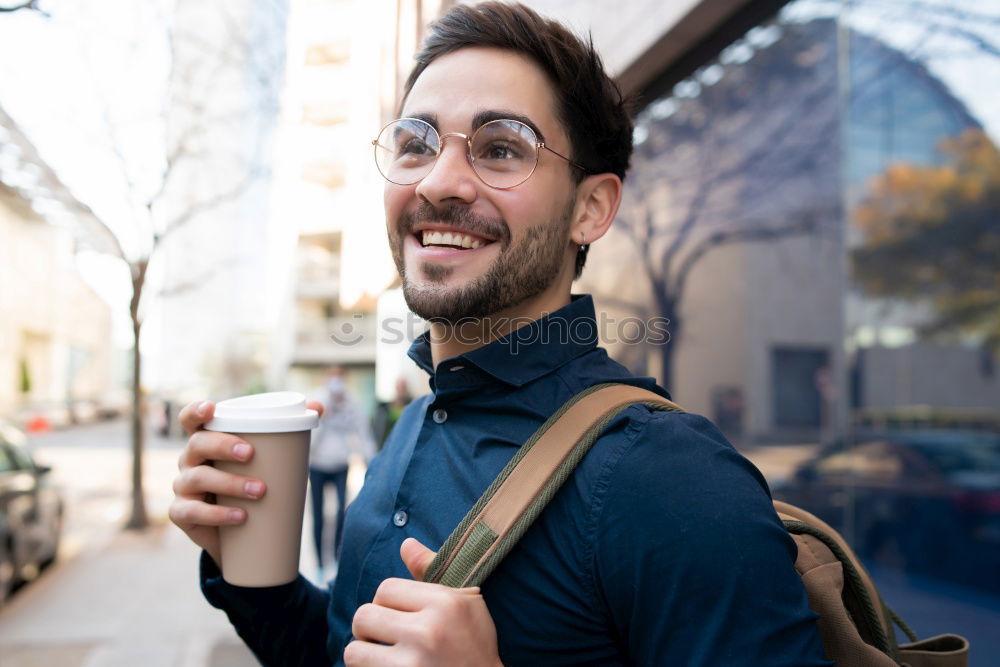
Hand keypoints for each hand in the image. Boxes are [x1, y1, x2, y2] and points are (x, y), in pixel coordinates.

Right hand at [168, 399, 323, 565]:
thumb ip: (290, 430)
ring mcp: (183, 487)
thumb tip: (319, 407)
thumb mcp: (268, 457)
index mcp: (207, 441)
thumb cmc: (252, 481)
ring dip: (229, 482)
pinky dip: (217, 514)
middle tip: (250, 453)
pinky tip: (239, 516)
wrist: (240, 532)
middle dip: (222, 445)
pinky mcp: (182, 514)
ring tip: (259, 490)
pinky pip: (193, 512)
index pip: (191, 420)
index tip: (210, 408)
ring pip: (197, 478)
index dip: (195, 411)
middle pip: (197, 445)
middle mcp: (190, 460)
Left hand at [344, 538, 501, 666]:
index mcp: (444, 604)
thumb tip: (405, 543)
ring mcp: (413, 665)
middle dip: (368, 628)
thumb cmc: (475, 645)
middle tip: (383, 637)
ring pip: (354, 650)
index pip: (385, 588)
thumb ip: (431, 571)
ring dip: (364, 655)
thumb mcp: (465, 603)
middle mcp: (428, 632)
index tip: (397, 616)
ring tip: (381, 658)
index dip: (386, 602)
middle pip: (364, 616)